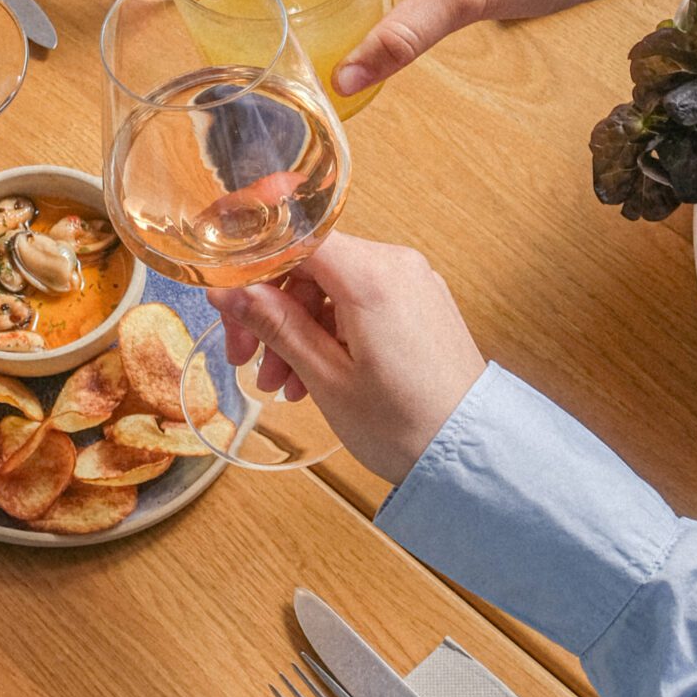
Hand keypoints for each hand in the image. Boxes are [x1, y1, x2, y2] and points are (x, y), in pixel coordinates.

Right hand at [209, 234, 484, 484]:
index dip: (253, 270)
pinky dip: (330, 332)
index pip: (294, 241)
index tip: (227, 305)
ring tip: (280, 385)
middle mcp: (397, 266)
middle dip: (271, 311)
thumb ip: (275, 324)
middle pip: (310, 266)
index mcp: (372, 276)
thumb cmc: (403, 423)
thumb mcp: (325, 377)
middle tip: (244, 358)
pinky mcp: (420, 306)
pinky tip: (312, 376)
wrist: (469, 455)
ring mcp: (413, 284)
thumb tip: (229, 291)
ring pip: (331, 289)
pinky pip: (360, 303)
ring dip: (297, 329)